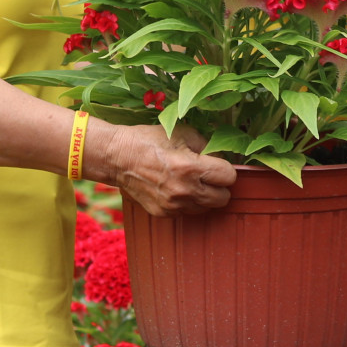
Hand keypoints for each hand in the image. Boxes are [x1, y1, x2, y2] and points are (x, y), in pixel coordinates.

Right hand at [85, 120, 235, 215]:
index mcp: (190, 168)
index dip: (226, 169)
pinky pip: (187, 212)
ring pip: (206, 208)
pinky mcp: (163, 213)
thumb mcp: (182, 133)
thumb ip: (207, 146)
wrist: (117, 157)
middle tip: (209, 175)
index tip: (217, 164)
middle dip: (220, 186)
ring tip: (191, 181)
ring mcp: (173, 205)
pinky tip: (176, 187)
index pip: (229, 177)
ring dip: (204, 196)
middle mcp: (184, 191)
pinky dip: (187, 202)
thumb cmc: (149, 140)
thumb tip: (221, 157)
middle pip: (223, 199)